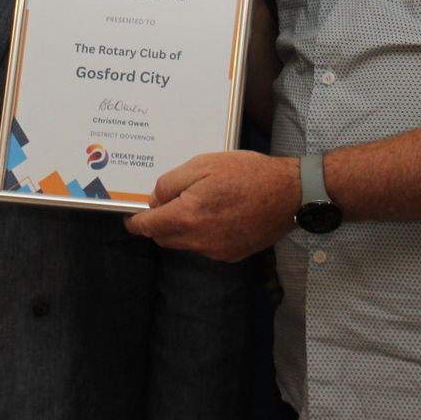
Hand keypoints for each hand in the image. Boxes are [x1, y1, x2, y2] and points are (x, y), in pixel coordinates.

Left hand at [126, 151, 299, 261]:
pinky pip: (206, 247)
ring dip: (181, 229)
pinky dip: (202, 234)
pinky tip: (217, 214)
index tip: (130, 217)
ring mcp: (217, 251)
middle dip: (157, 224)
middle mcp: (199, 241)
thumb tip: (154, 200)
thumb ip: (171, 184)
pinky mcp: (233, 255)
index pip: (148, 227)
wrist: (290, 194)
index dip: (135, 222)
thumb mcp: (202, 165)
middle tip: (164, 204)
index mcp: (187, 217)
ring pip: (185, 244)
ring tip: (196, 204)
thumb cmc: (247, 173)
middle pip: (164, 238)